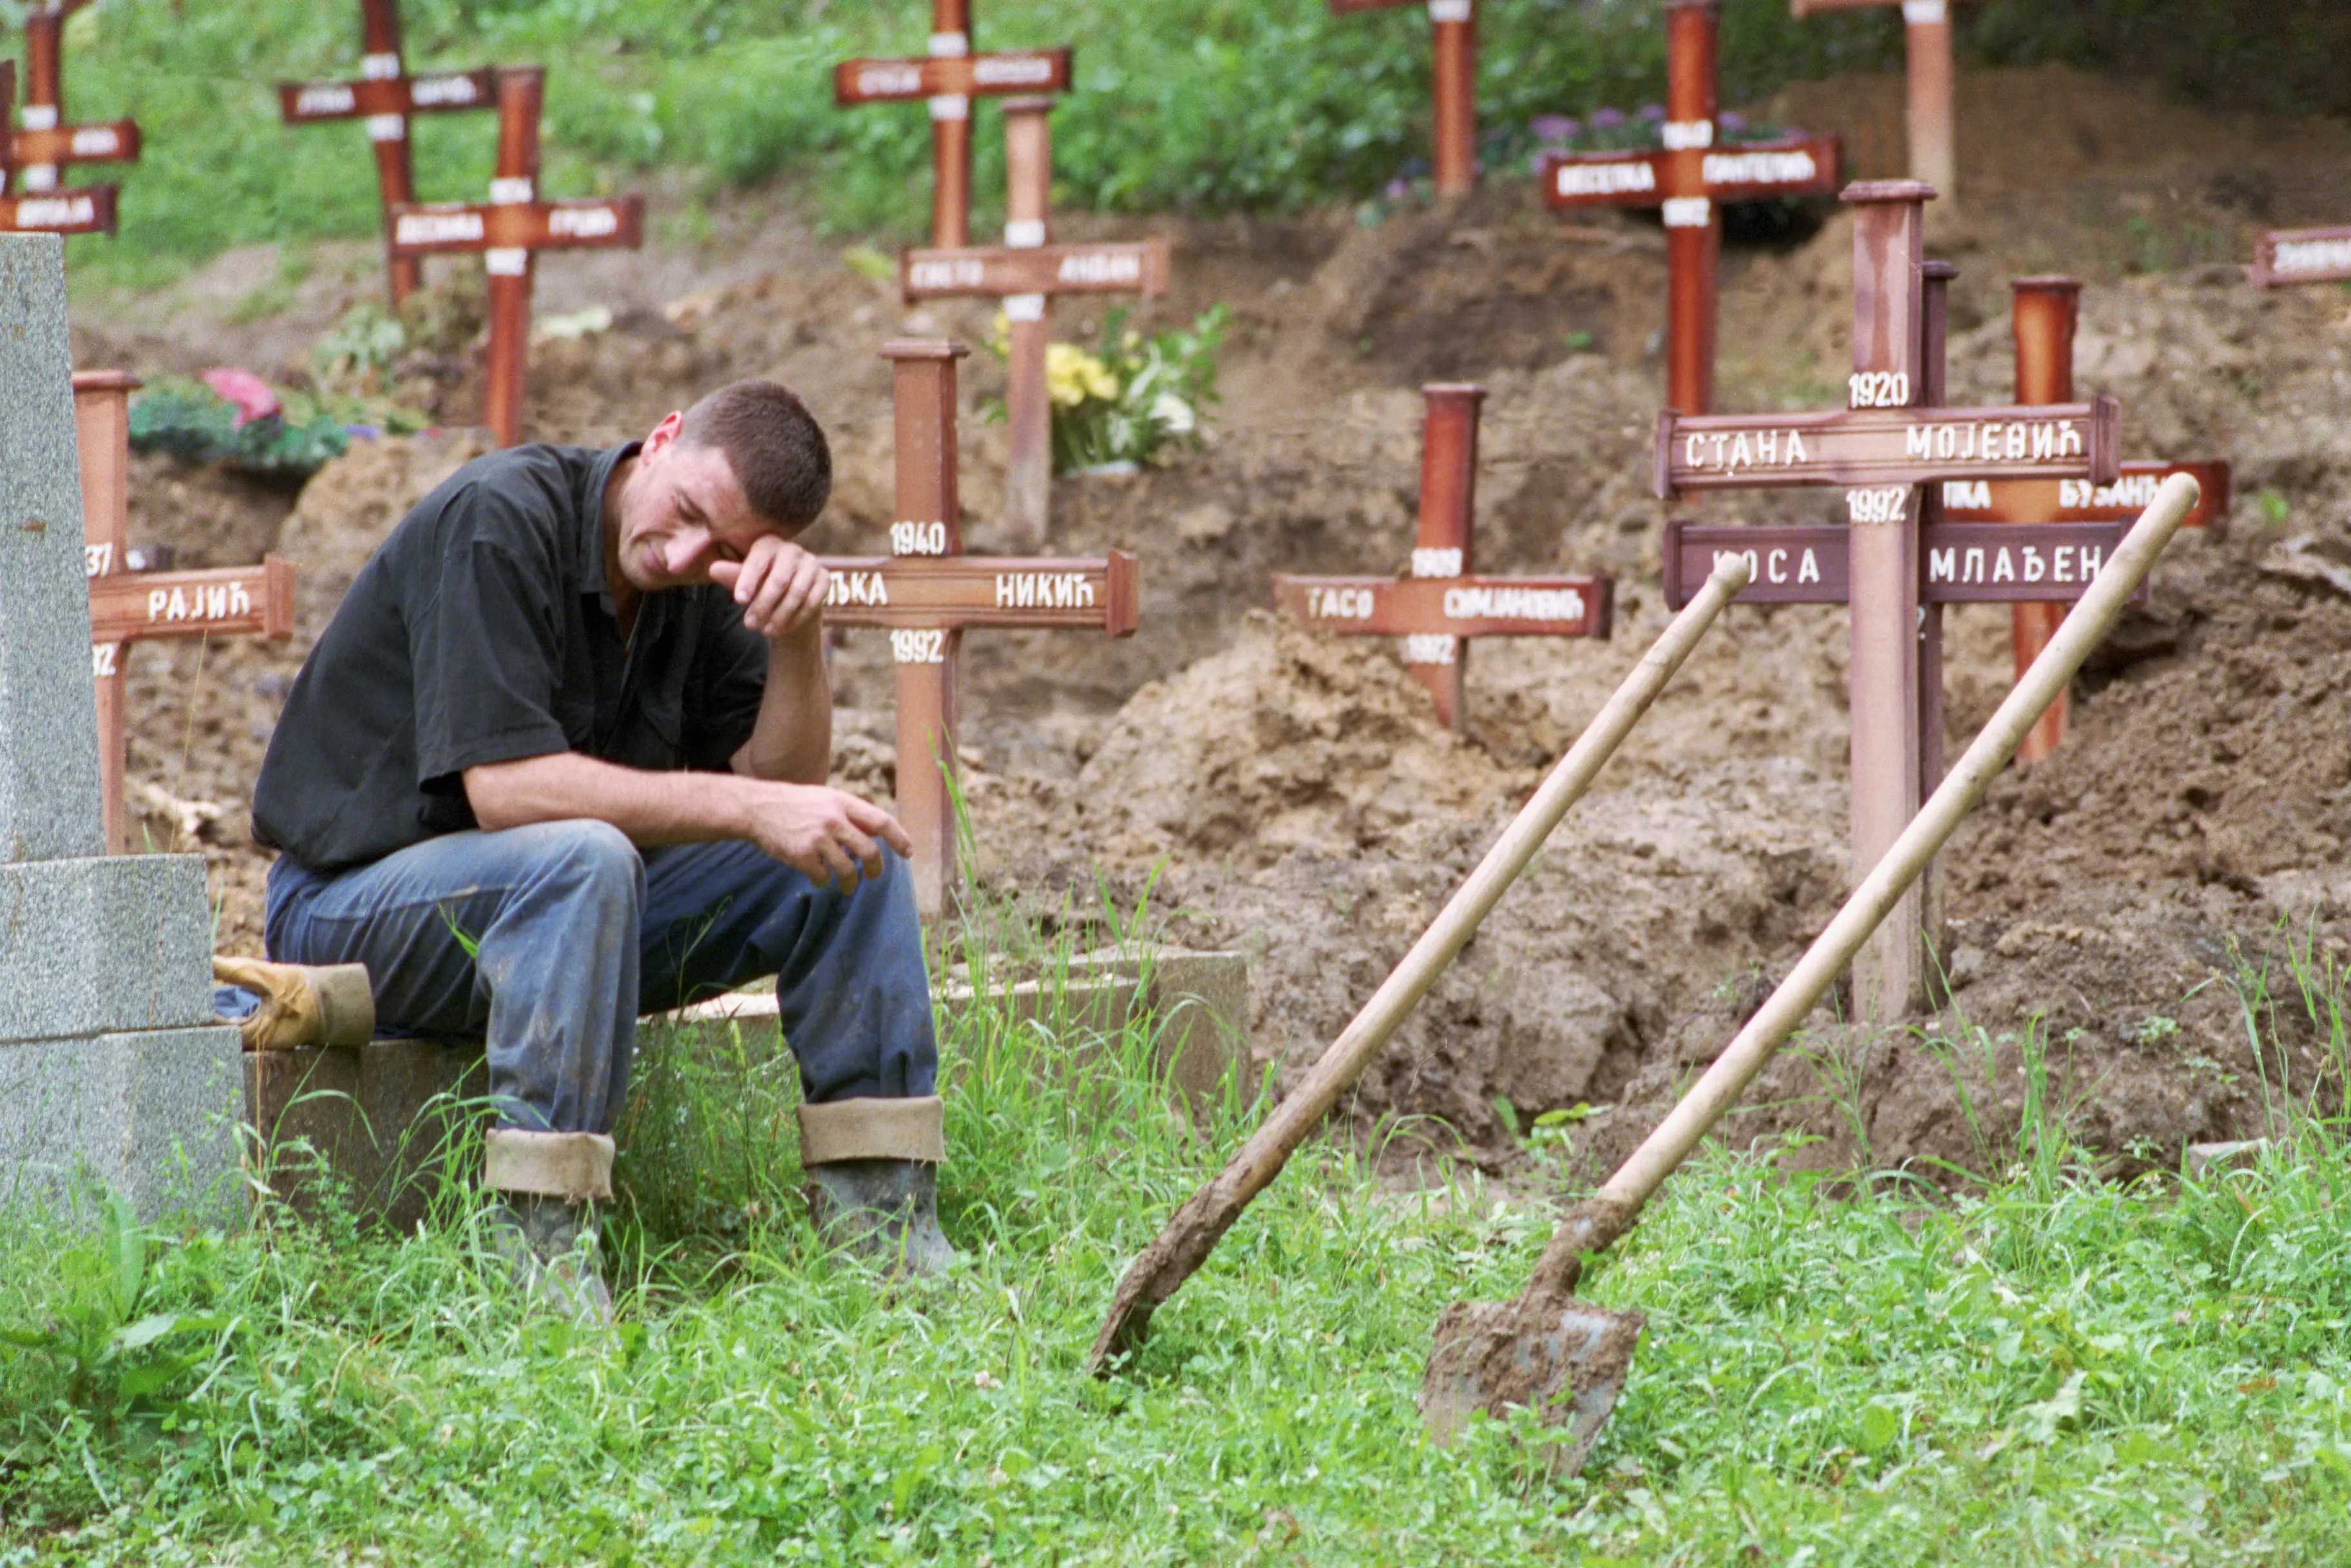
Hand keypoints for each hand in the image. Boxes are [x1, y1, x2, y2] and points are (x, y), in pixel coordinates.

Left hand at [709, 536, 827, 639]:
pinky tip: (782, 629)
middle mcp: (792, 550)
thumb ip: (731, 576)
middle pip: (779, 579)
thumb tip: (714, 569)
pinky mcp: (825, 578)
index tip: (739, 601)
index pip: (759, 559)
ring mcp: (812, 563)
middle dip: (763, 605)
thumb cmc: (758, 585)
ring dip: (780, 615)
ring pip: (796, 593)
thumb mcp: (743, 581)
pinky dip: (796, 618)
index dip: (748, 579)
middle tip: (749, 625)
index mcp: (769, 543)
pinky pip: (812, 602)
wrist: (787, 597)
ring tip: (765, 631)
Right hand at [742, 781, 913, 891]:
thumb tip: (877, 834)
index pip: (881, 821)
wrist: (756, 808)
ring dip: (850, 883)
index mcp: (842, 802)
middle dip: (876, 869)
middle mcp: (833, 819)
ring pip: (848, 870)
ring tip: (847, 886)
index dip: (899, 838)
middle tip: (873, 876)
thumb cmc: (794, 804)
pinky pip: (822, 877)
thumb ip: (850, 814)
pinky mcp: (802, 855)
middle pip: (869, 851)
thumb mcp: (825, 799)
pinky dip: (823, 881)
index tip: (908, 853)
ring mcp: (817, 838)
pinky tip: (818, 878)